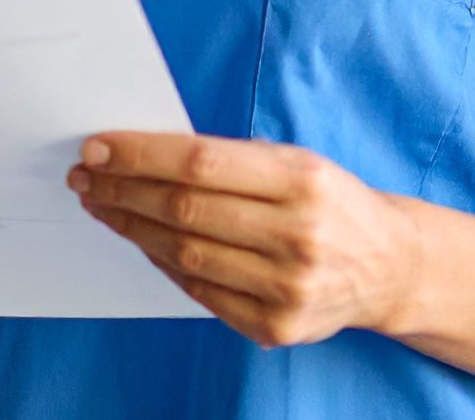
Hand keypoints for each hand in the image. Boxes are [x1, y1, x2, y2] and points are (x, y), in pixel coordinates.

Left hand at [71, 132, 419, 347]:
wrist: (390, 267)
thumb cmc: (328, 201)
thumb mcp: (294, 162)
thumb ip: (227, 160)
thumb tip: (137, 154)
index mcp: (302, 180)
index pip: (200, 163)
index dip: (139, 155)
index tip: (95, 148)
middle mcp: (298, 235)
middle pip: (185, 210)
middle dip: (122, 190)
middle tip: (84, 178)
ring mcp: (288, 288)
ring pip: (185, 255)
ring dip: (131, 228)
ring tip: (102, 206)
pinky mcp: (277, 327)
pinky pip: (200, 292)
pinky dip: (163, 264)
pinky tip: (141, 240)